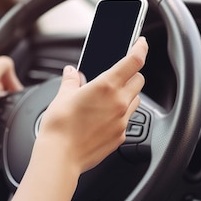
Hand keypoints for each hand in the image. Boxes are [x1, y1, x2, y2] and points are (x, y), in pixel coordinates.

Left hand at [0, 56, 23, 151]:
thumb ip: (2, 65)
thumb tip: (12, 76)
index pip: (4, 69)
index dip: (12, 78)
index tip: (11, 88)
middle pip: (5, 85)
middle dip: (10, 93)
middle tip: (5, 99)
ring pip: (3, 100)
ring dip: (6, 106)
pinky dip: (1, 117)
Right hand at [37, 37, 147, 173]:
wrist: (60, 157)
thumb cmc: (59, 127)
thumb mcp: (62, 97)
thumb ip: (71, 81)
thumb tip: (72, 73)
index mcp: (106, 86)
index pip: (133, 61)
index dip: (140, 49)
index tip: (141, 43)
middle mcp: (119, 102)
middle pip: (139, 80)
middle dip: (131, 74)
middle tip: (117, 75)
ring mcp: (121, 120)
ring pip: (136, 100)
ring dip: (127, 94)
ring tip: (108, 98)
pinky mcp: (120, 136)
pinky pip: (127, 119)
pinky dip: (120, 114)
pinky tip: (103, 117)